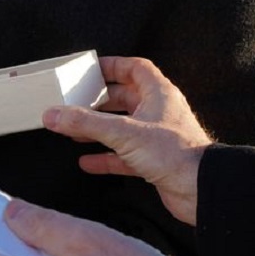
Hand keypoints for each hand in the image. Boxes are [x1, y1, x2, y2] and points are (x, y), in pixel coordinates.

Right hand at [42, 56, 212, 225]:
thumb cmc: (174, 153)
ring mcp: (156, 138)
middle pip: (124, 98)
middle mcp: (158, 113)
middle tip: (74, 103)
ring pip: (122, 128)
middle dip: (98, 102)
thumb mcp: (123, 132)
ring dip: (99, 130)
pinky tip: (87, 162)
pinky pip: (124, 156)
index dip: (112, 66)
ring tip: (74, 132)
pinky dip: (105, 157)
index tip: (89, 70)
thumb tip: (54, 114)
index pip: (135, 69)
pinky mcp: (153, 162)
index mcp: (158, 94)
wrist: (200, 190)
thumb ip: (86, 122)